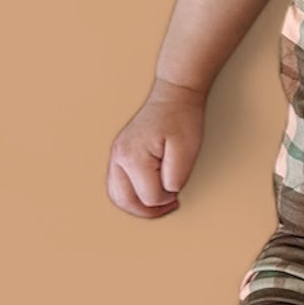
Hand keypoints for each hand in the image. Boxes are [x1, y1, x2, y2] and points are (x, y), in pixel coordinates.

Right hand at [107, 81, 205, 217]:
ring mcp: (116, 154)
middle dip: (148, 210)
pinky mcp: (120, 153)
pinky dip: (131, 192)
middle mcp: (119, 157)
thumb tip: (166, 194)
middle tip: (168, 208)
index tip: (179, 190)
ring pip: (117, 194)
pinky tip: (148, 191)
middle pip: (125, 201)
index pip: (149, 196)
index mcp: (133, 157)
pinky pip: (118, 183)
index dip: (168, 198)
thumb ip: (176, 178)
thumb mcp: (188, 150)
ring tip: (157, 204)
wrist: (175, 94)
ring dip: (136, 204)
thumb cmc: (182, 118)